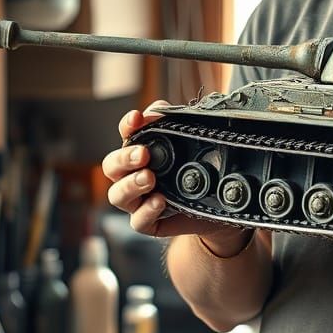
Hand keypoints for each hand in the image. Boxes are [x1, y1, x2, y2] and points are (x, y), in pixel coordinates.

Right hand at [102, 100, 249, 252]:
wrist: (220, 204)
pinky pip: (139, 221)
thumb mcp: (194, 142)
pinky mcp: (150, 222)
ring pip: (117, 195)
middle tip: (143, 154)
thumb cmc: (201, 169)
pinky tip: (160, 201)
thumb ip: (176, 122)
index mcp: (142, 151)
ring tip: (149, 178)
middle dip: (124, 158)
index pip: (127, 134)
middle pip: (111, 166)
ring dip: (130, 185)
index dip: (128, 125)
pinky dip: (147, 210)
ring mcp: (139, 200)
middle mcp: (134, 175)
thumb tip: (159, 111)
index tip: (137, 118)